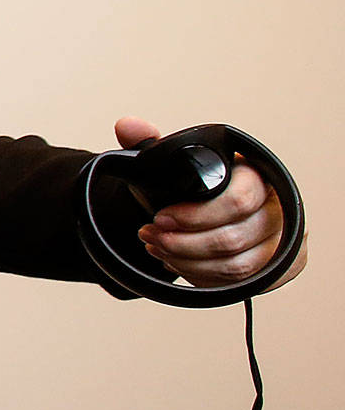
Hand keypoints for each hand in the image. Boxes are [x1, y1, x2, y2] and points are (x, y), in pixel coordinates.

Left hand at [117, 117, 307, 290]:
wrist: (210, 207)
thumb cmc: (196, 182)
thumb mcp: (174, 160)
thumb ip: (150, 142)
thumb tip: (126, 125)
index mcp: (258, 175)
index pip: (238, 200)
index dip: (195, 215)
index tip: (160, 218)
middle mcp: (278, 208)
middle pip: (233, 239)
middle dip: (182, 242)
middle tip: (151, 236)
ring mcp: (282, 242)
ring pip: (235, 266)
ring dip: (188, 262)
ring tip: (159, 249)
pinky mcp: (277, 270)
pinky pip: (239, 284)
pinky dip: (203, 277)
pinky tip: (180, 263)